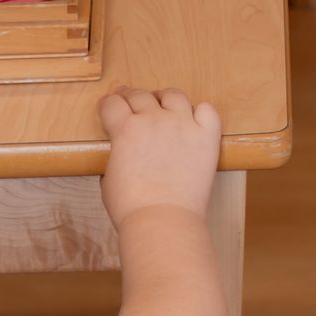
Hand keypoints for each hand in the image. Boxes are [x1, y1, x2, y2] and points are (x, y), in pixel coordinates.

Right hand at [99, 88, 221, 228]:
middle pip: (140, 95)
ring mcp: (182, 125)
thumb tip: (122, 156)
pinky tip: (194, 119)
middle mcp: (153, 120)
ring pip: (173, 96)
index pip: (112, 104)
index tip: (109, 107)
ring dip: (164, 98)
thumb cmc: (131, 208)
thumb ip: (116, 158)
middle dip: (131, 97)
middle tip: (130, 101)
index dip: (108, 104)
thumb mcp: (109, 179)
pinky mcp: (206, 136)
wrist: (162, 220)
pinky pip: (207, 110)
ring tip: (162, 105)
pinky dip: (200, 111)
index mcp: (125, 130)